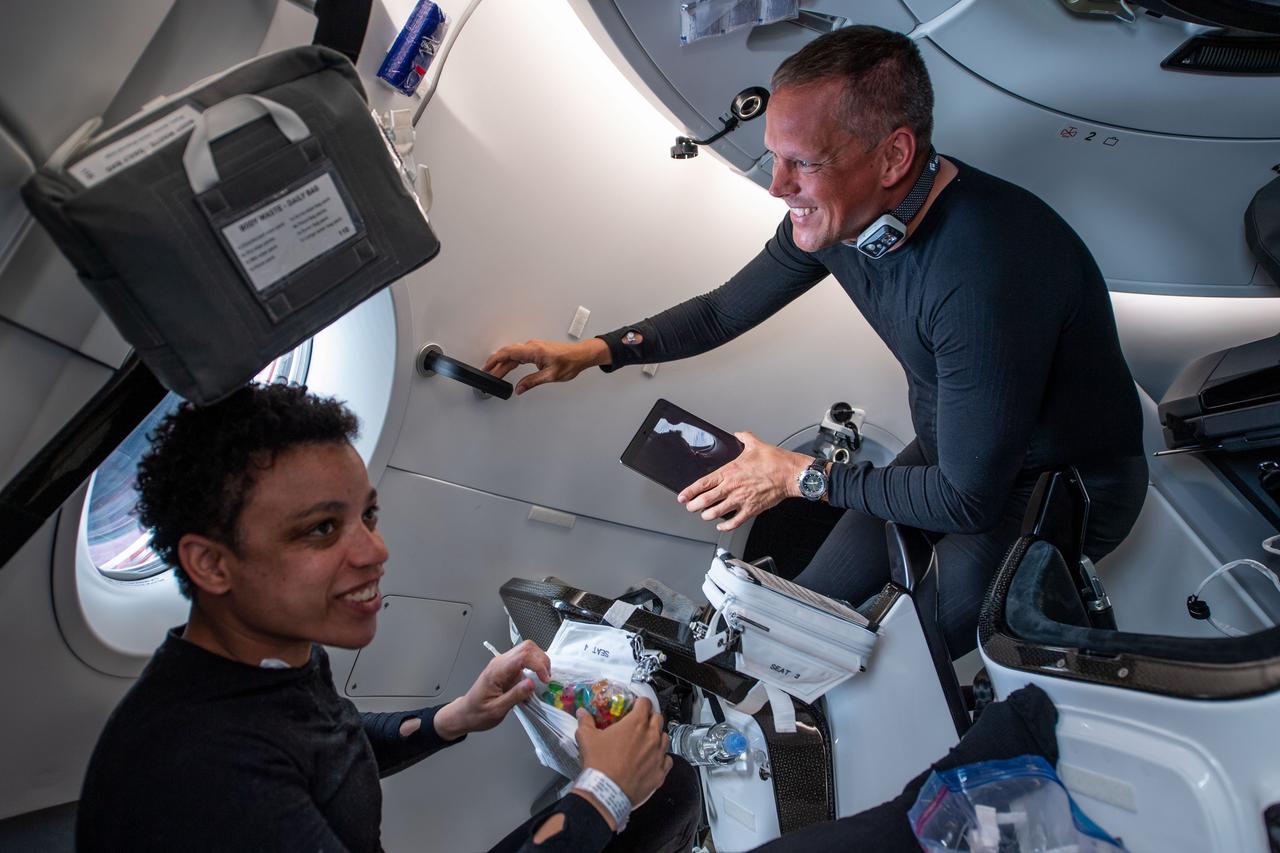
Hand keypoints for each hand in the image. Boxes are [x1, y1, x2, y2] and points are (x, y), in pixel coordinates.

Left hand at [433, 640, 550, 740]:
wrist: (465, 714)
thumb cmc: (478, 713)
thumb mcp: (496, 710)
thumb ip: (515, 696)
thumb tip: (532, 684)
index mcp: (497, 671)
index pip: (522, 655)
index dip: (538, 664)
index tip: (545, 680)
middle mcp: (500, 662)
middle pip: (527, 647)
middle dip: (541, 659)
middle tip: (546, 677)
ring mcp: (503, 664)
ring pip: (527, 650)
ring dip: (539, 661)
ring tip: (543, 678)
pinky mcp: (507, 668)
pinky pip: (524, 659)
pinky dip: (534, 665)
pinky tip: (536, 678)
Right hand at [481, 338, 610, 394]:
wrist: (581, 355)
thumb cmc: (570, 362)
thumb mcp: (550, 376)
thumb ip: (532, 382)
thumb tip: (519, 388)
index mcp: (534, 350)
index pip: (508, 353)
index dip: (495, 360)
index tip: (486, 368)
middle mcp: (532, 346)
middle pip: (508, 354)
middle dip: (496, 365)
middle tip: (489, 376)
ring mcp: (534, 347)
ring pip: (513, 355)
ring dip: (504, 364)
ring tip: (495, 374)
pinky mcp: (537, 350)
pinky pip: (519, 355)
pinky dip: (511, 361)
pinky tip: (508, 368)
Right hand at [574, 698, 671, 812]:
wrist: (606, 792)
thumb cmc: (598, 762)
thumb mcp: (587, 738)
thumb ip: (585, 721)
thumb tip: (582, 712)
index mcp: (636, 723)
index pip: (645, 703)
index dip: (640, 703)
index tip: (635, 707)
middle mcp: (652, 736)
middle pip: (658, 718)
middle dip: (649, 718)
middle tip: (639, 724)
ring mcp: (659, 754)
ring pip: (665, 738)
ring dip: (657, 737)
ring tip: (646, 743)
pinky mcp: (661, 771)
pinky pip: (667, 759)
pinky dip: (661, 758)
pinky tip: (652, 761)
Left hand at [678, 432, 811, 530]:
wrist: (790, 474)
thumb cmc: (775, 461)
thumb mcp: (755, 444)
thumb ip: (744, 438)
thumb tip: (740, 434)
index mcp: (730, 472)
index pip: (703, 483)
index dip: (689, 492)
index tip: (683, 497)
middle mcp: (732, 487)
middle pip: (706, 500)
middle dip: (694, 505)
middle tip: (690, 507)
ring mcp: (741, 500)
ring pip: (717, 512)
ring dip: (707, 515)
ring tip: (704, 515)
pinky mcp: (751, 509)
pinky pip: (735, 522)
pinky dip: (726, 525)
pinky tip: (722, 524)